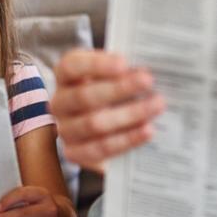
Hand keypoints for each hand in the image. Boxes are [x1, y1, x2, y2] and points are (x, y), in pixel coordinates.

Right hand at [48, 49, 165, 171]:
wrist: (107, 126)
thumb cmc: (114, 90)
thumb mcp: (116, 75)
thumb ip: (127, 70)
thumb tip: (149, 69)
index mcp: (65, 76)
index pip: (72, 67)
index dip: (96, 65)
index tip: (124, 63)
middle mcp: (60, 102)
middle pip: (84, 96)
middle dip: (119, 89)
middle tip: (148, 81)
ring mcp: (65, 129)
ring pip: (93, 124)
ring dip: (128, 114)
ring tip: (156, 105)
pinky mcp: (74, 153)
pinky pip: (99, 149)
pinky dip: (126, 139)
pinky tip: (147, 130)